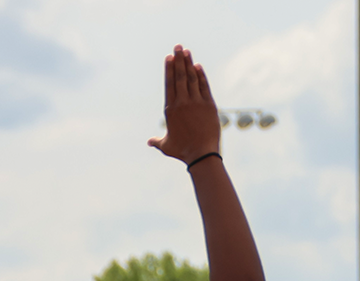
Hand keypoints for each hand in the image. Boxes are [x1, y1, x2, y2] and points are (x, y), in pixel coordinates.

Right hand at [146, 45, 221, 163]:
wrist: (202, 155)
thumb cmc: (182, 151)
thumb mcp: (166, 146)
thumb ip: (157, 141)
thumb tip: (149, 142)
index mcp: (171, 109)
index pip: (169, 84)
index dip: (169, 69)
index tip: (169, 57)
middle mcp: (183, 103)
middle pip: (180, 76)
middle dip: (178, 60)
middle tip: (178, 46)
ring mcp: (197, 102)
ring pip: (192, 78)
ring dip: (189, 63)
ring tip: (186, 51)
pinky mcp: (209, 105)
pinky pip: (204, 86)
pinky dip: (201, 75)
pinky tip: (198, 66)